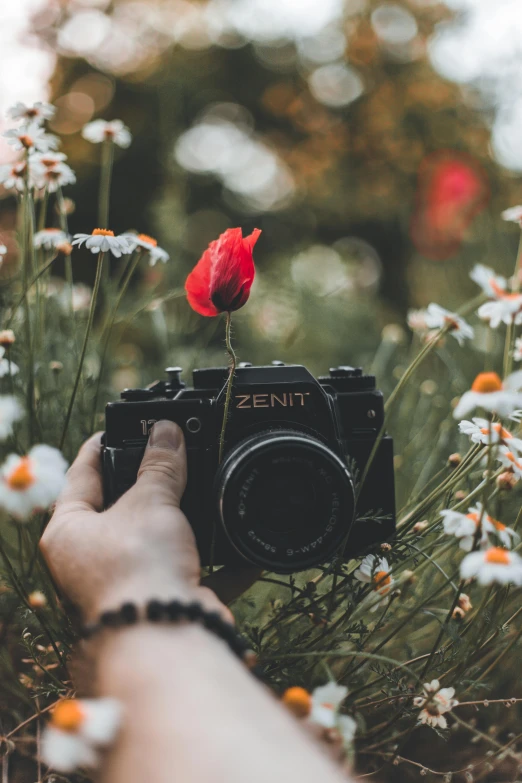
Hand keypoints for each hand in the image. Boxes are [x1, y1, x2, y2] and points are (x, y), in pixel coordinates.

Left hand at [40, 420, 243, 621]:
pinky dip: (221, 561)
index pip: (82, 476)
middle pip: (124, 510)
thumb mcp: (150, 502)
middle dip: (152, 484)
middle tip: (171, 451)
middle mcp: (93, 562)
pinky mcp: (166, 604)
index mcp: (69, 533)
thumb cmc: (138, 568)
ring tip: (208, 486)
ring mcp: (131, 585)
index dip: (101, 447)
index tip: (119, 426)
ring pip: (162, 543)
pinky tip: (243, 543)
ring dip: (188, 522)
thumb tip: (167, 430)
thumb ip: (161, 465)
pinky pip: (196, 574)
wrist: (166, 640)